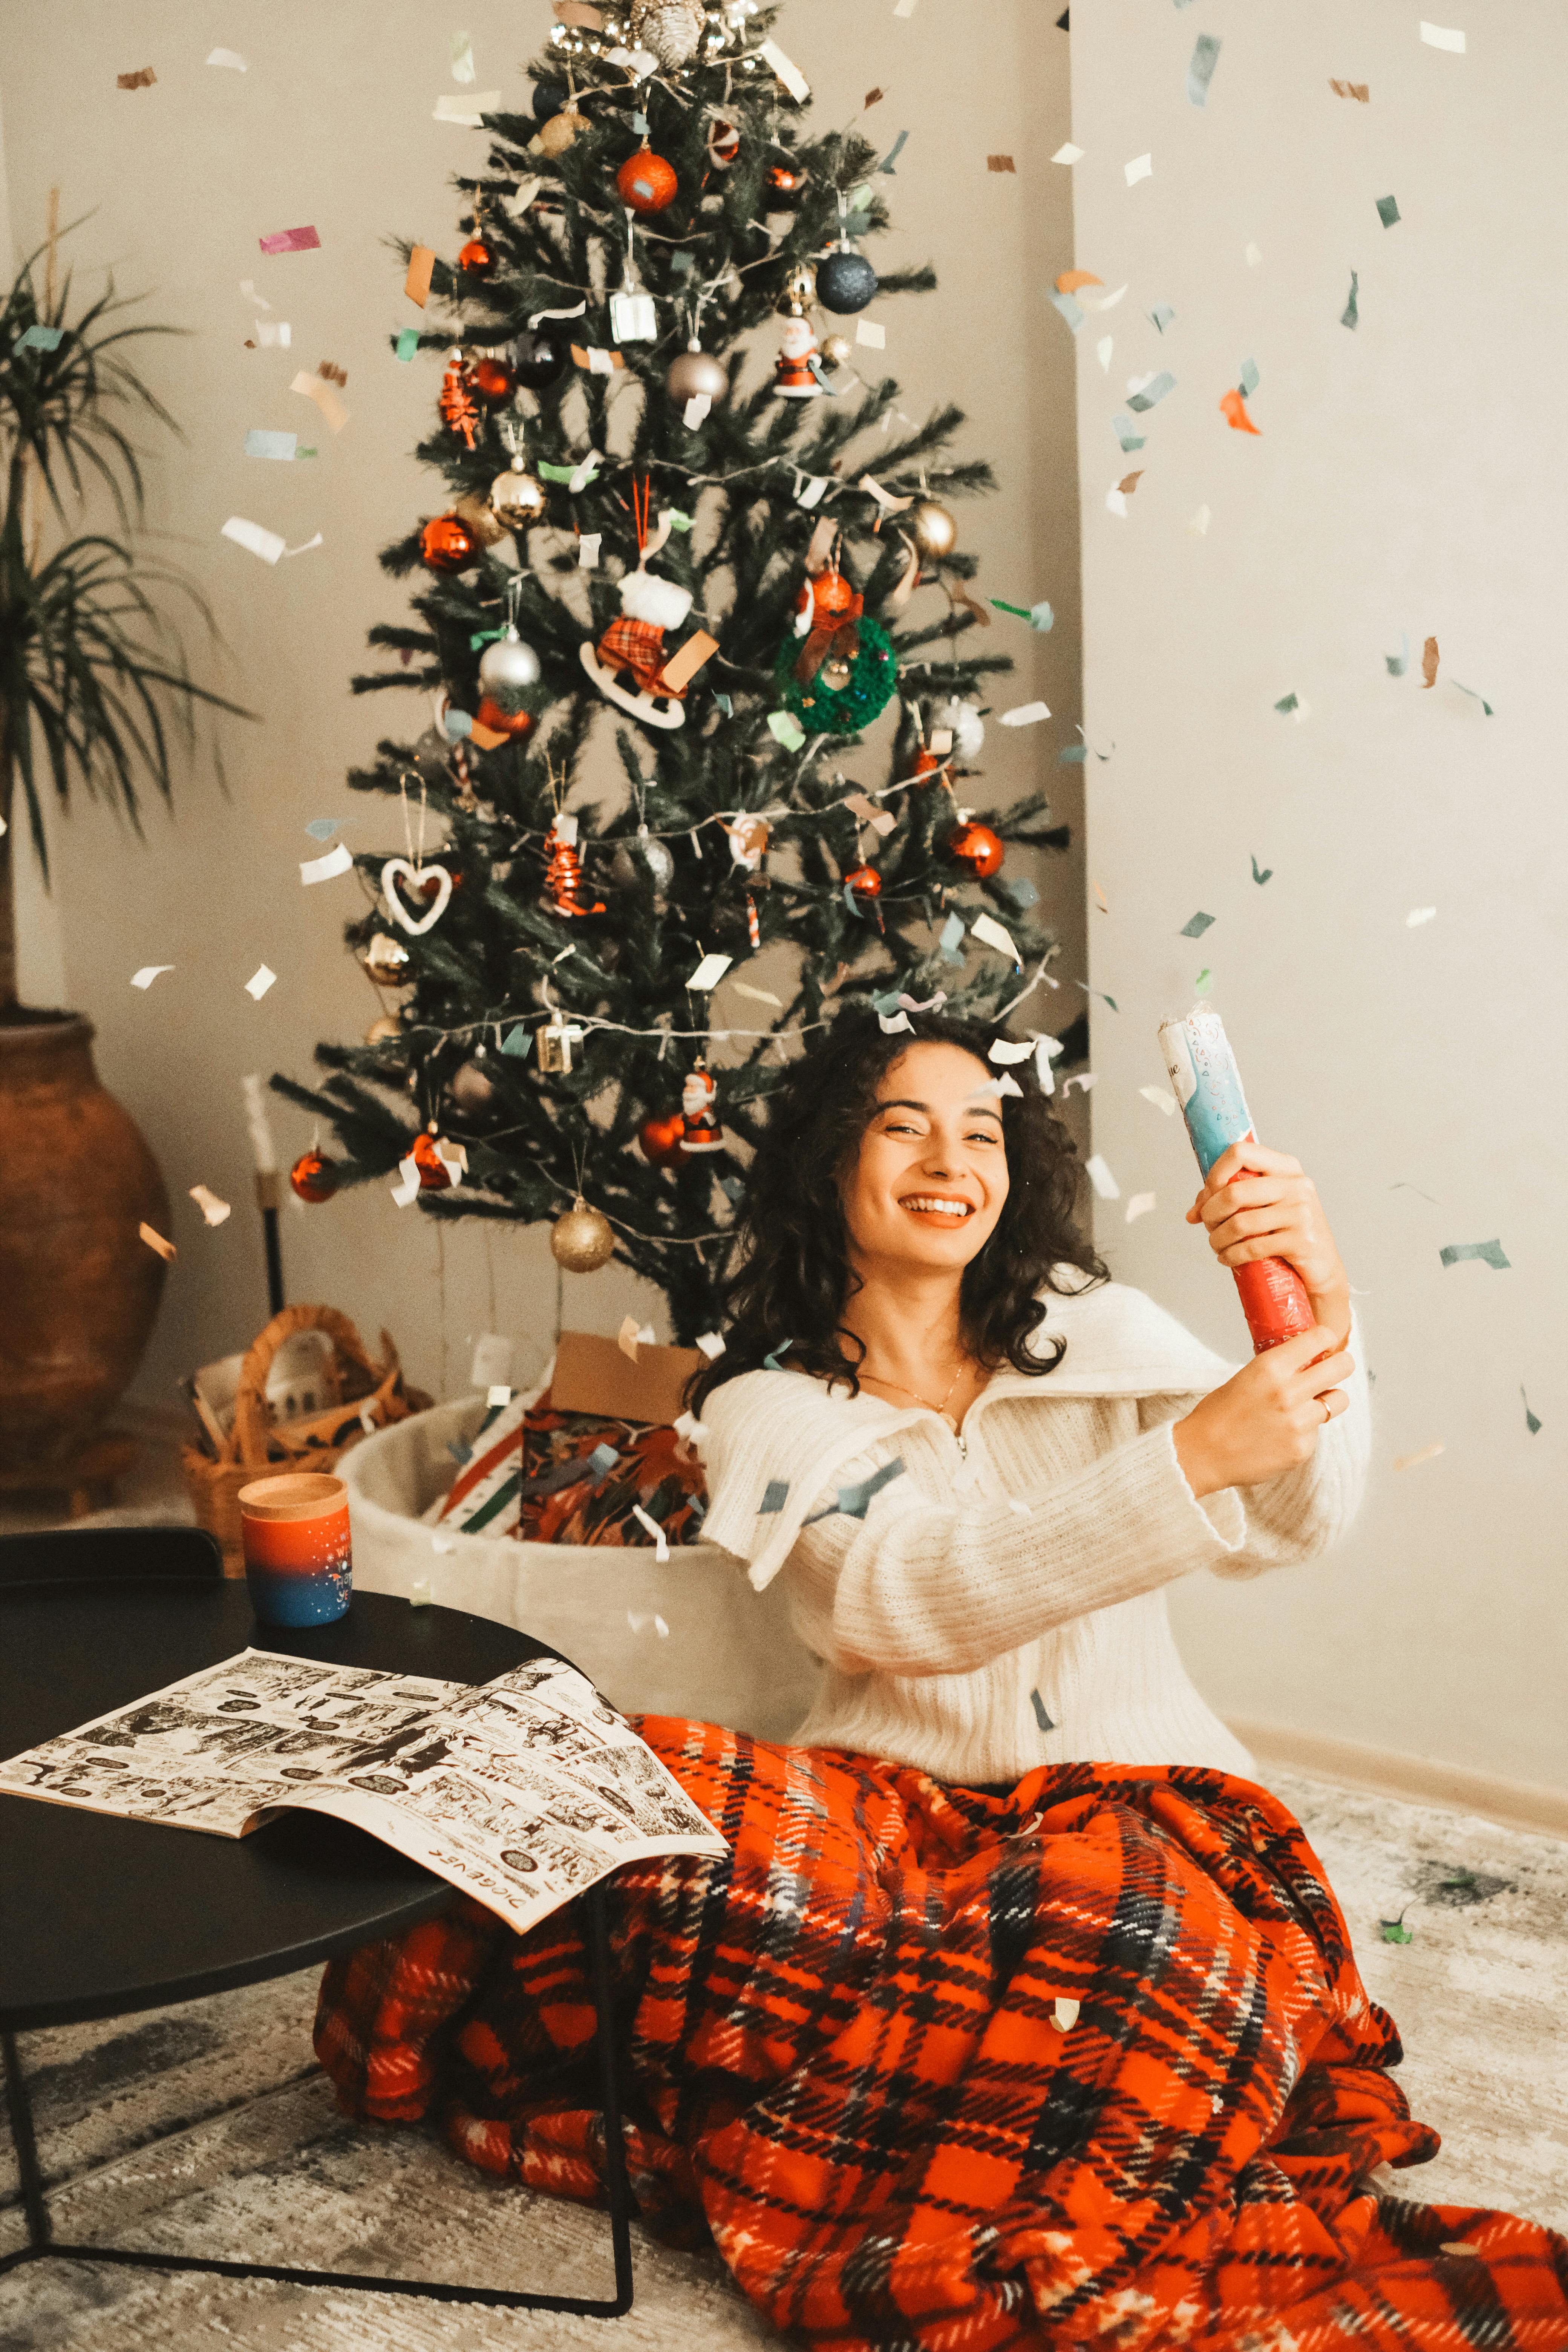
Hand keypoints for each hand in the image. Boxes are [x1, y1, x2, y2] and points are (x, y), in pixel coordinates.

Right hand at [1172, 1326, 1354, 1497]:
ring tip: (1306, 1405)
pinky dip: (1306, 1430)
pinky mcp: (1303, 1448)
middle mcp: (1289, 1392)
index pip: (1322, 1337)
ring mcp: (1299, 1422)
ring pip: (1340, 1400)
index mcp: (1271, 1367)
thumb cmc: (1218, 1414)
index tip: (1324, 1344)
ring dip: (1327, 1400)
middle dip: (1340, 1365)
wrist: (1202, 1455)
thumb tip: (1307, 1359)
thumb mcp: (1247, 1376)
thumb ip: (1280, 1367)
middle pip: (1343, 1365)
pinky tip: (1282, 1434)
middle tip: (1330, 1370)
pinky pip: (1318, 1431)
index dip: (1326, 1339)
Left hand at [1186, 1140, 1348, 1338]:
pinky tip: (1227, 1258)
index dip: (1215, 1173)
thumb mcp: (1265, 1207)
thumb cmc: (1287, 1233)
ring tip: (1216, 1246)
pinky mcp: (1301, 1241)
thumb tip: (1193, 1211)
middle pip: (1234, 1191)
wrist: (1322, 1267)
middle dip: (1211, 1213)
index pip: (1240, 1152)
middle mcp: (1297, 1185)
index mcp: (1286, 1167)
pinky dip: (1231, 1255)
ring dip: (1218, 1238)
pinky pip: (1252, 1247)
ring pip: (1239, 1223)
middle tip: (1208, 1226)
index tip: (1208, 1195)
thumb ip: (1230, 1198)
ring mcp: (1301, 1212)